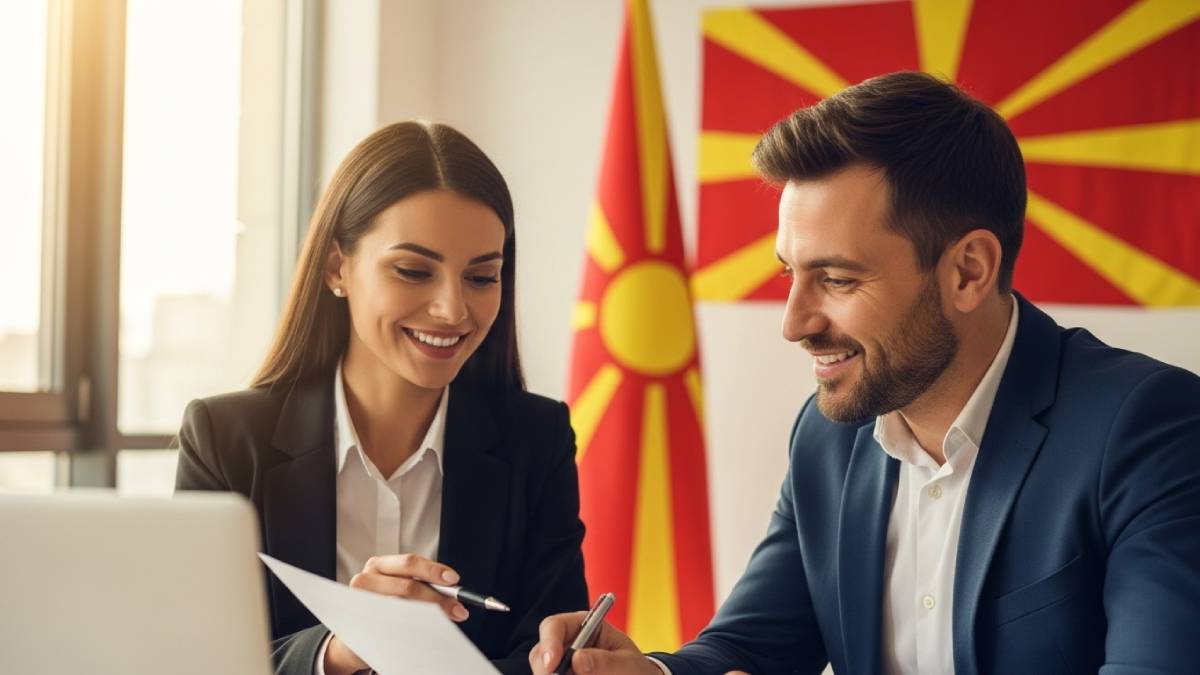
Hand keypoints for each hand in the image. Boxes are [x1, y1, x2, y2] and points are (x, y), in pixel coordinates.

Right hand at [350, 554, 468, 620]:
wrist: (355, 629)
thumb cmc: (384, 602)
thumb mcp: (398, 587)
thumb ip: (421, 585)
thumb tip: (453, 597)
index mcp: (379, 564)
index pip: (409, 562)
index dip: (433, 570)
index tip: (454, 580)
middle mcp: (366, 579)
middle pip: (408, 586)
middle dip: (438, 599)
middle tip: (458, 610)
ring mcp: (361, 602)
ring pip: (401, 608)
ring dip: (428, 616)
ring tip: (445, 622)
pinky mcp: (361, 623)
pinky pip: (392, 626)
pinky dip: (411, 629)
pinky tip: (424, 631)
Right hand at [529, 611, 656, 673]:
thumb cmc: (635, 669)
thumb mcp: (628, 664)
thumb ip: (606, 661)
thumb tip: (577, 659)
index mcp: (584, 626)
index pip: (555, 626)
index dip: (549, 642)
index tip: (553, 663)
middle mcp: (568, 644)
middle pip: (541, 653)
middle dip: (546, 669)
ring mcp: (563, 664)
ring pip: (543, 672)